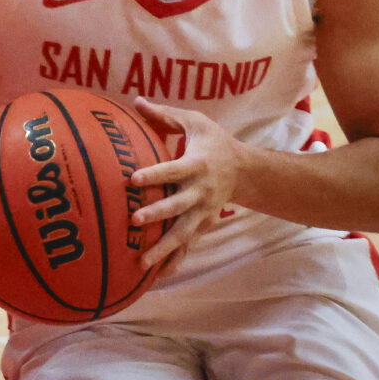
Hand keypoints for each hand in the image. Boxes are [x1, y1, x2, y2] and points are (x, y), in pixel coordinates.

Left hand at [129, 97, 239, 272]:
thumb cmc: (214, 140)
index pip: (173, 170)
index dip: (154, 175)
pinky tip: (157, 278)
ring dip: (163, 249)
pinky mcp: (203, 225)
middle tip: (134, 220)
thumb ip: (165, 115)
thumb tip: (136, 101)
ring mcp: (203, 212)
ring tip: (141, 263)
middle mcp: (201, 191)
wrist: (245, 169)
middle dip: (157, 214)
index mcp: (197, 164)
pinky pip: (188, 245)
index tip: (133, 179)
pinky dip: (174, 261)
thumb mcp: (195, 122)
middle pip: (177, 206)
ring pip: (182, 234)